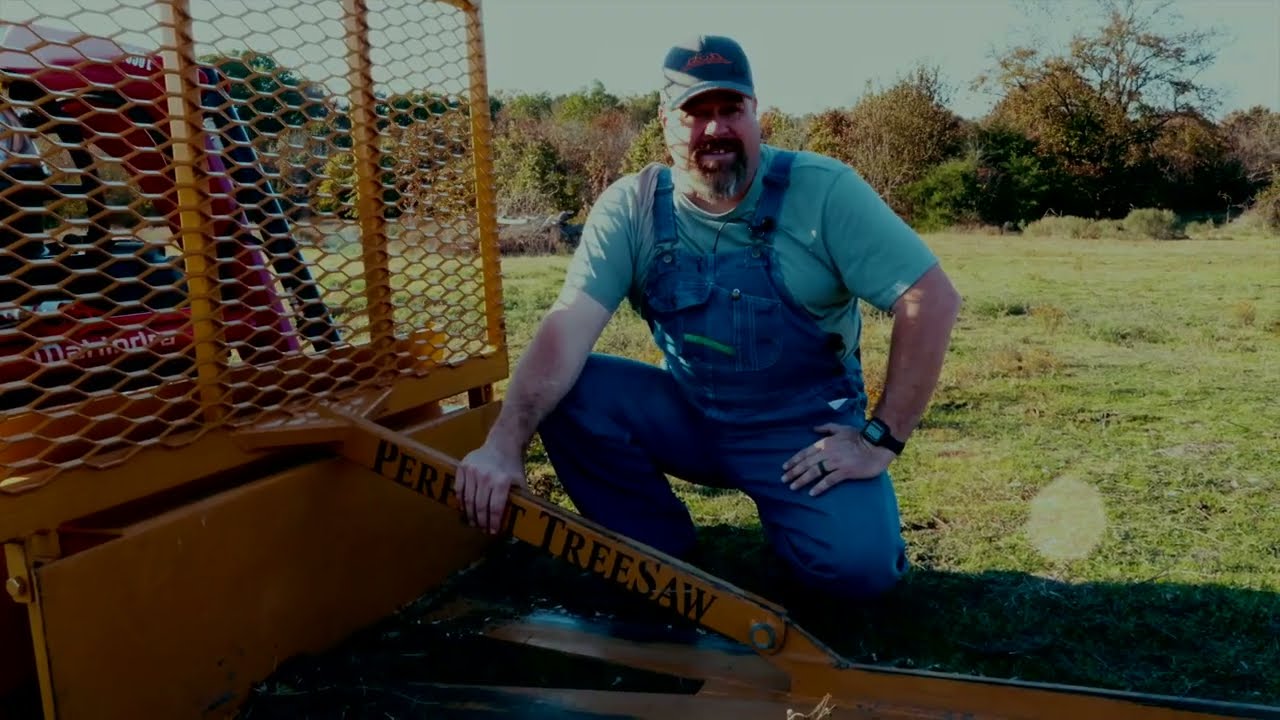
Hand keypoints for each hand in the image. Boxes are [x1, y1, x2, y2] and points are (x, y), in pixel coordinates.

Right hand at [454, 439, 526, 533]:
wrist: (502, 444)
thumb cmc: (512, 466)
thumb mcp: (520, 481)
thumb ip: (520, 499)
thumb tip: (523, 520)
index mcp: (502, 481)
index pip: (496, 508)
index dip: (494, 522)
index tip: (493, 531)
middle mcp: (486, 476)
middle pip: (480, 506)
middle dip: (481, 521)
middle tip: (482, 529)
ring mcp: (472, 471)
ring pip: (468, 500)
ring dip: (470, 515)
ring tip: (473, 523)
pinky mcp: (462, 467)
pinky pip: (459, 489)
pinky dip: (461, 502)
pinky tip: (465, 509)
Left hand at [780, 423, 894, 496]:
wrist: (877, 444)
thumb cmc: (860, 436)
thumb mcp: (842, 428)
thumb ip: (827, 427)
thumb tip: (813, 428)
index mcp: (826, 442)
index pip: (805, 452)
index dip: (794, 460)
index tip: (784, 467)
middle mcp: (828, 452)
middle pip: (807, 463)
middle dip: (793, 472)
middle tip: (783, 480)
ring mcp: (836, 462)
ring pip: (814, 471)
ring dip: (802, 480)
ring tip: (792, 487)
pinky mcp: (846, 471)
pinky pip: (829, 480)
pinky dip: (820, 486)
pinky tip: (812, 493)